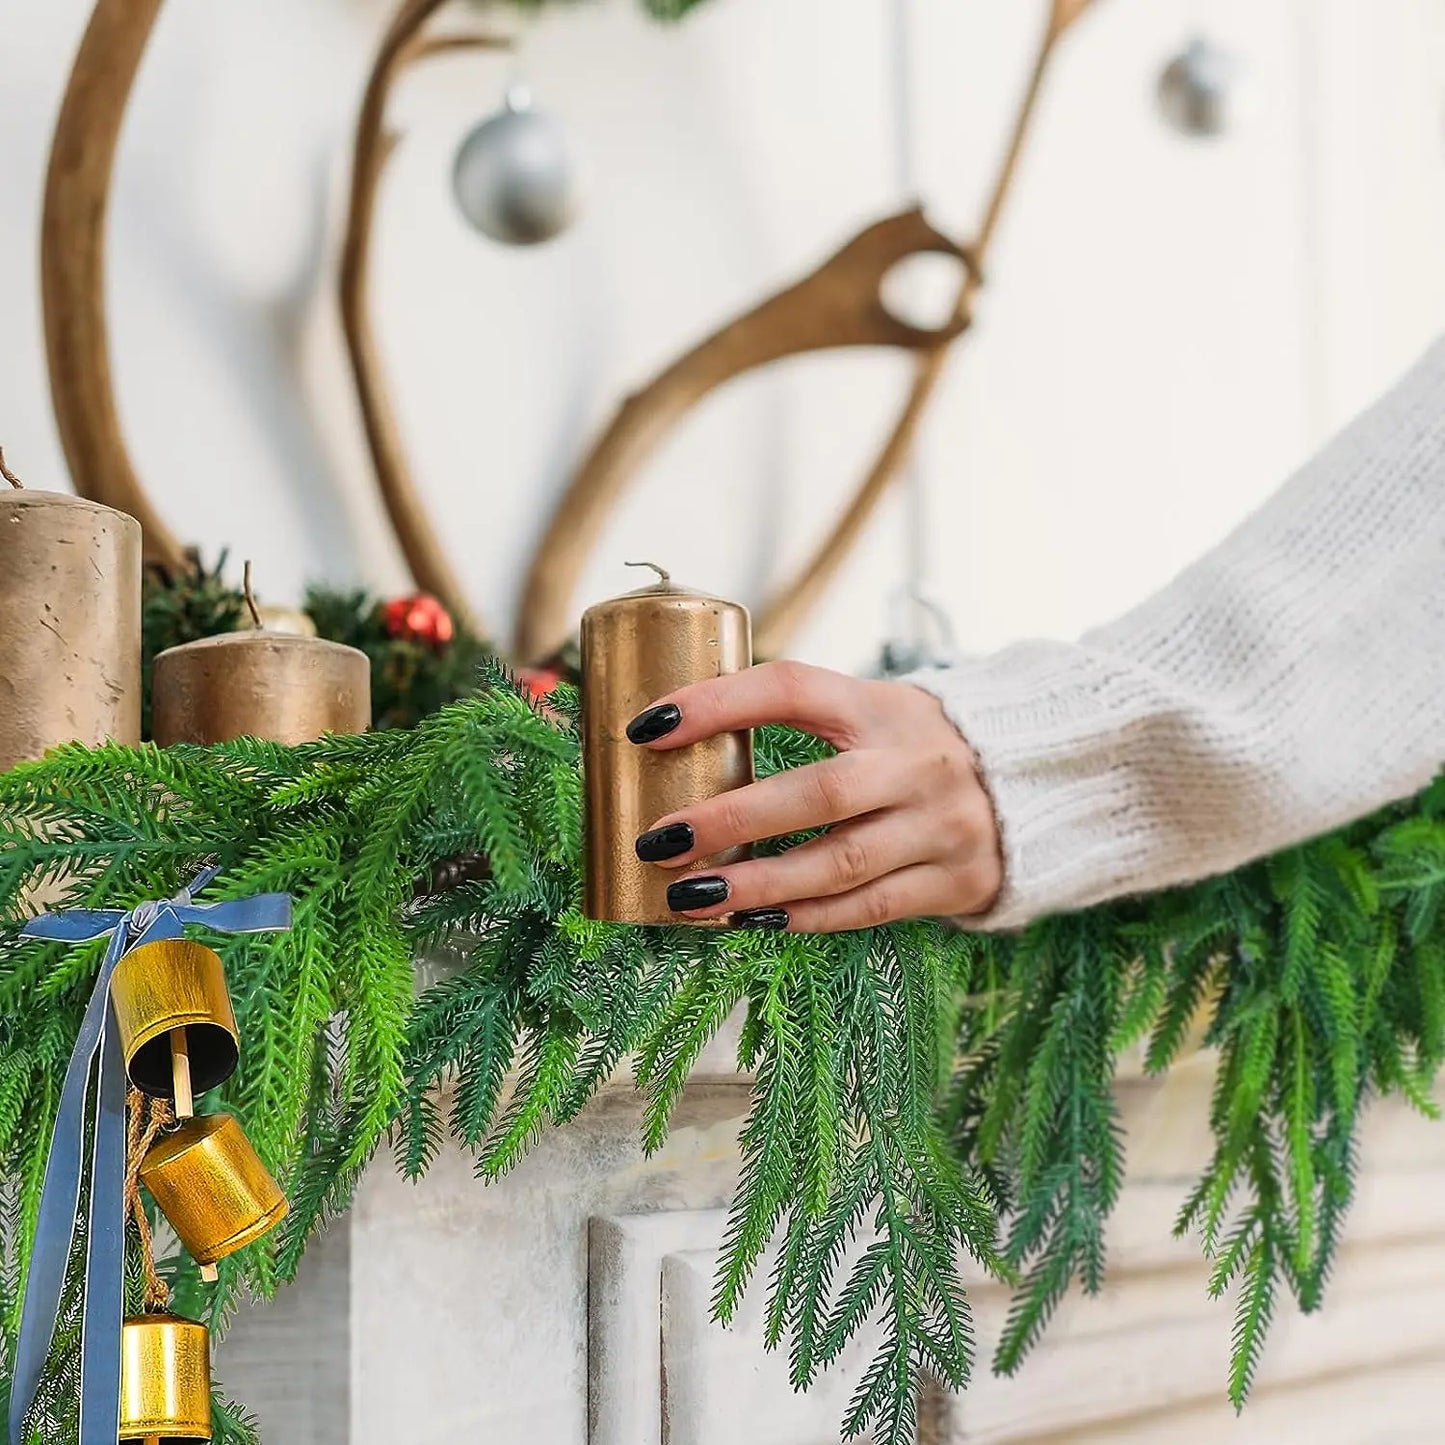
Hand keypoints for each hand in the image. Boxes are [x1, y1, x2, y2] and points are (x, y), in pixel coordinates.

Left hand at [628, 660, 1002, 931]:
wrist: (1034, 786)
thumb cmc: (911, 748)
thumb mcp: (871, 713)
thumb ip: (801, 722)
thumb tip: (676, 742)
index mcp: (881, 706)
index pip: (792, 689)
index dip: (717, 703)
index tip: (648, 728)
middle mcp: (916, 764)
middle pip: (817, 794)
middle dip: (730, 820)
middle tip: (659, 841)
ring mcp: (942, 825)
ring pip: (840, 863)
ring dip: (758, 885)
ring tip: (687, 898)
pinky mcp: (955, 880)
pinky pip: (867, 907)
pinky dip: (804, 918)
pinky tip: (750, 920)